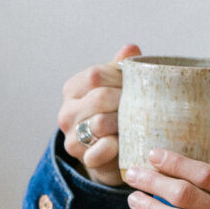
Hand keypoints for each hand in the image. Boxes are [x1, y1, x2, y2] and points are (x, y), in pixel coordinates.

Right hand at [58, 43, 139, 186]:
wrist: (109, 155)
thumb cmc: (113, 114)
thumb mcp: (114, 88)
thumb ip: (120, 68)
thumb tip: (131, 48)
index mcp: (72, 90)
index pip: (95, 74)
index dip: (119, 77)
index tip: (135, 84)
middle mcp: (66, 113)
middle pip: (99, 97)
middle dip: (125, 100)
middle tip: (143, 104)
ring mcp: (72, 138)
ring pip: (101, 123)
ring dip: (124, 123)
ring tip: (136, 123)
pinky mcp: (84, 159)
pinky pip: (103, 150)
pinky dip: (117, 146)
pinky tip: (125, 143)